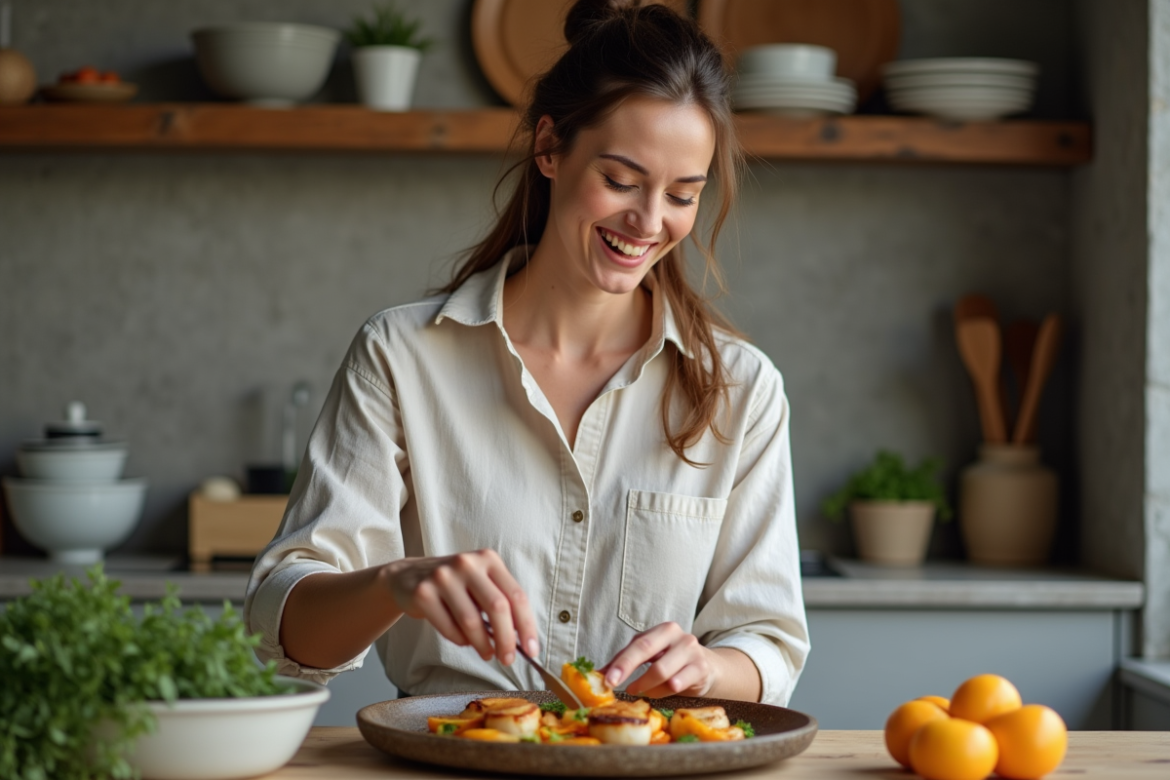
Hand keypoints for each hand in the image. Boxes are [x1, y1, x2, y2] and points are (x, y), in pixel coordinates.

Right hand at [383, 549, 537, 665]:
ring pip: (472, 621)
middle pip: (497, 607)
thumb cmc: (454, 586)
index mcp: (488, 559)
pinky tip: (463, 640)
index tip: (532, 649)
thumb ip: (501, 604)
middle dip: (507, 639)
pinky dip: (460, 641)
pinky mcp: (423, 592)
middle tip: (508, 659)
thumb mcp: (480, 583)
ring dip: (483, 645)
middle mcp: (467, 563)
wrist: (408, 577)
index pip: (516, 595)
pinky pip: (449, 628)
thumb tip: (522, 640)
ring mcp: (443, 576)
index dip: (527, 626)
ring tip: (487, 653)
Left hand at [601, 622, 717, 698]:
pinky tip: (656, 693)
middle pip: (648, 651)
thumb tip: (597, 673)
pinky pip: (676, 684)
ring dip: (645, 686)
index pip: (638, 643)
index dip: (621, 662)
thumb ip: (626, 661)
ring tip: (638, 690)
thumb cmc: (673, 661)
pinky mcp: (701, 669)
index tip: (607, 678)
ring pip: (662, 672)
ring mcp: (692, 652)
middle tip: (614, 685)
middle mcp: (679, 636)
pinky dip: (662, 692)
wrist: (708, 668)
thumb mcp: (651, 655)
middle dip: (627, 669)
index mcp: (663, 630)